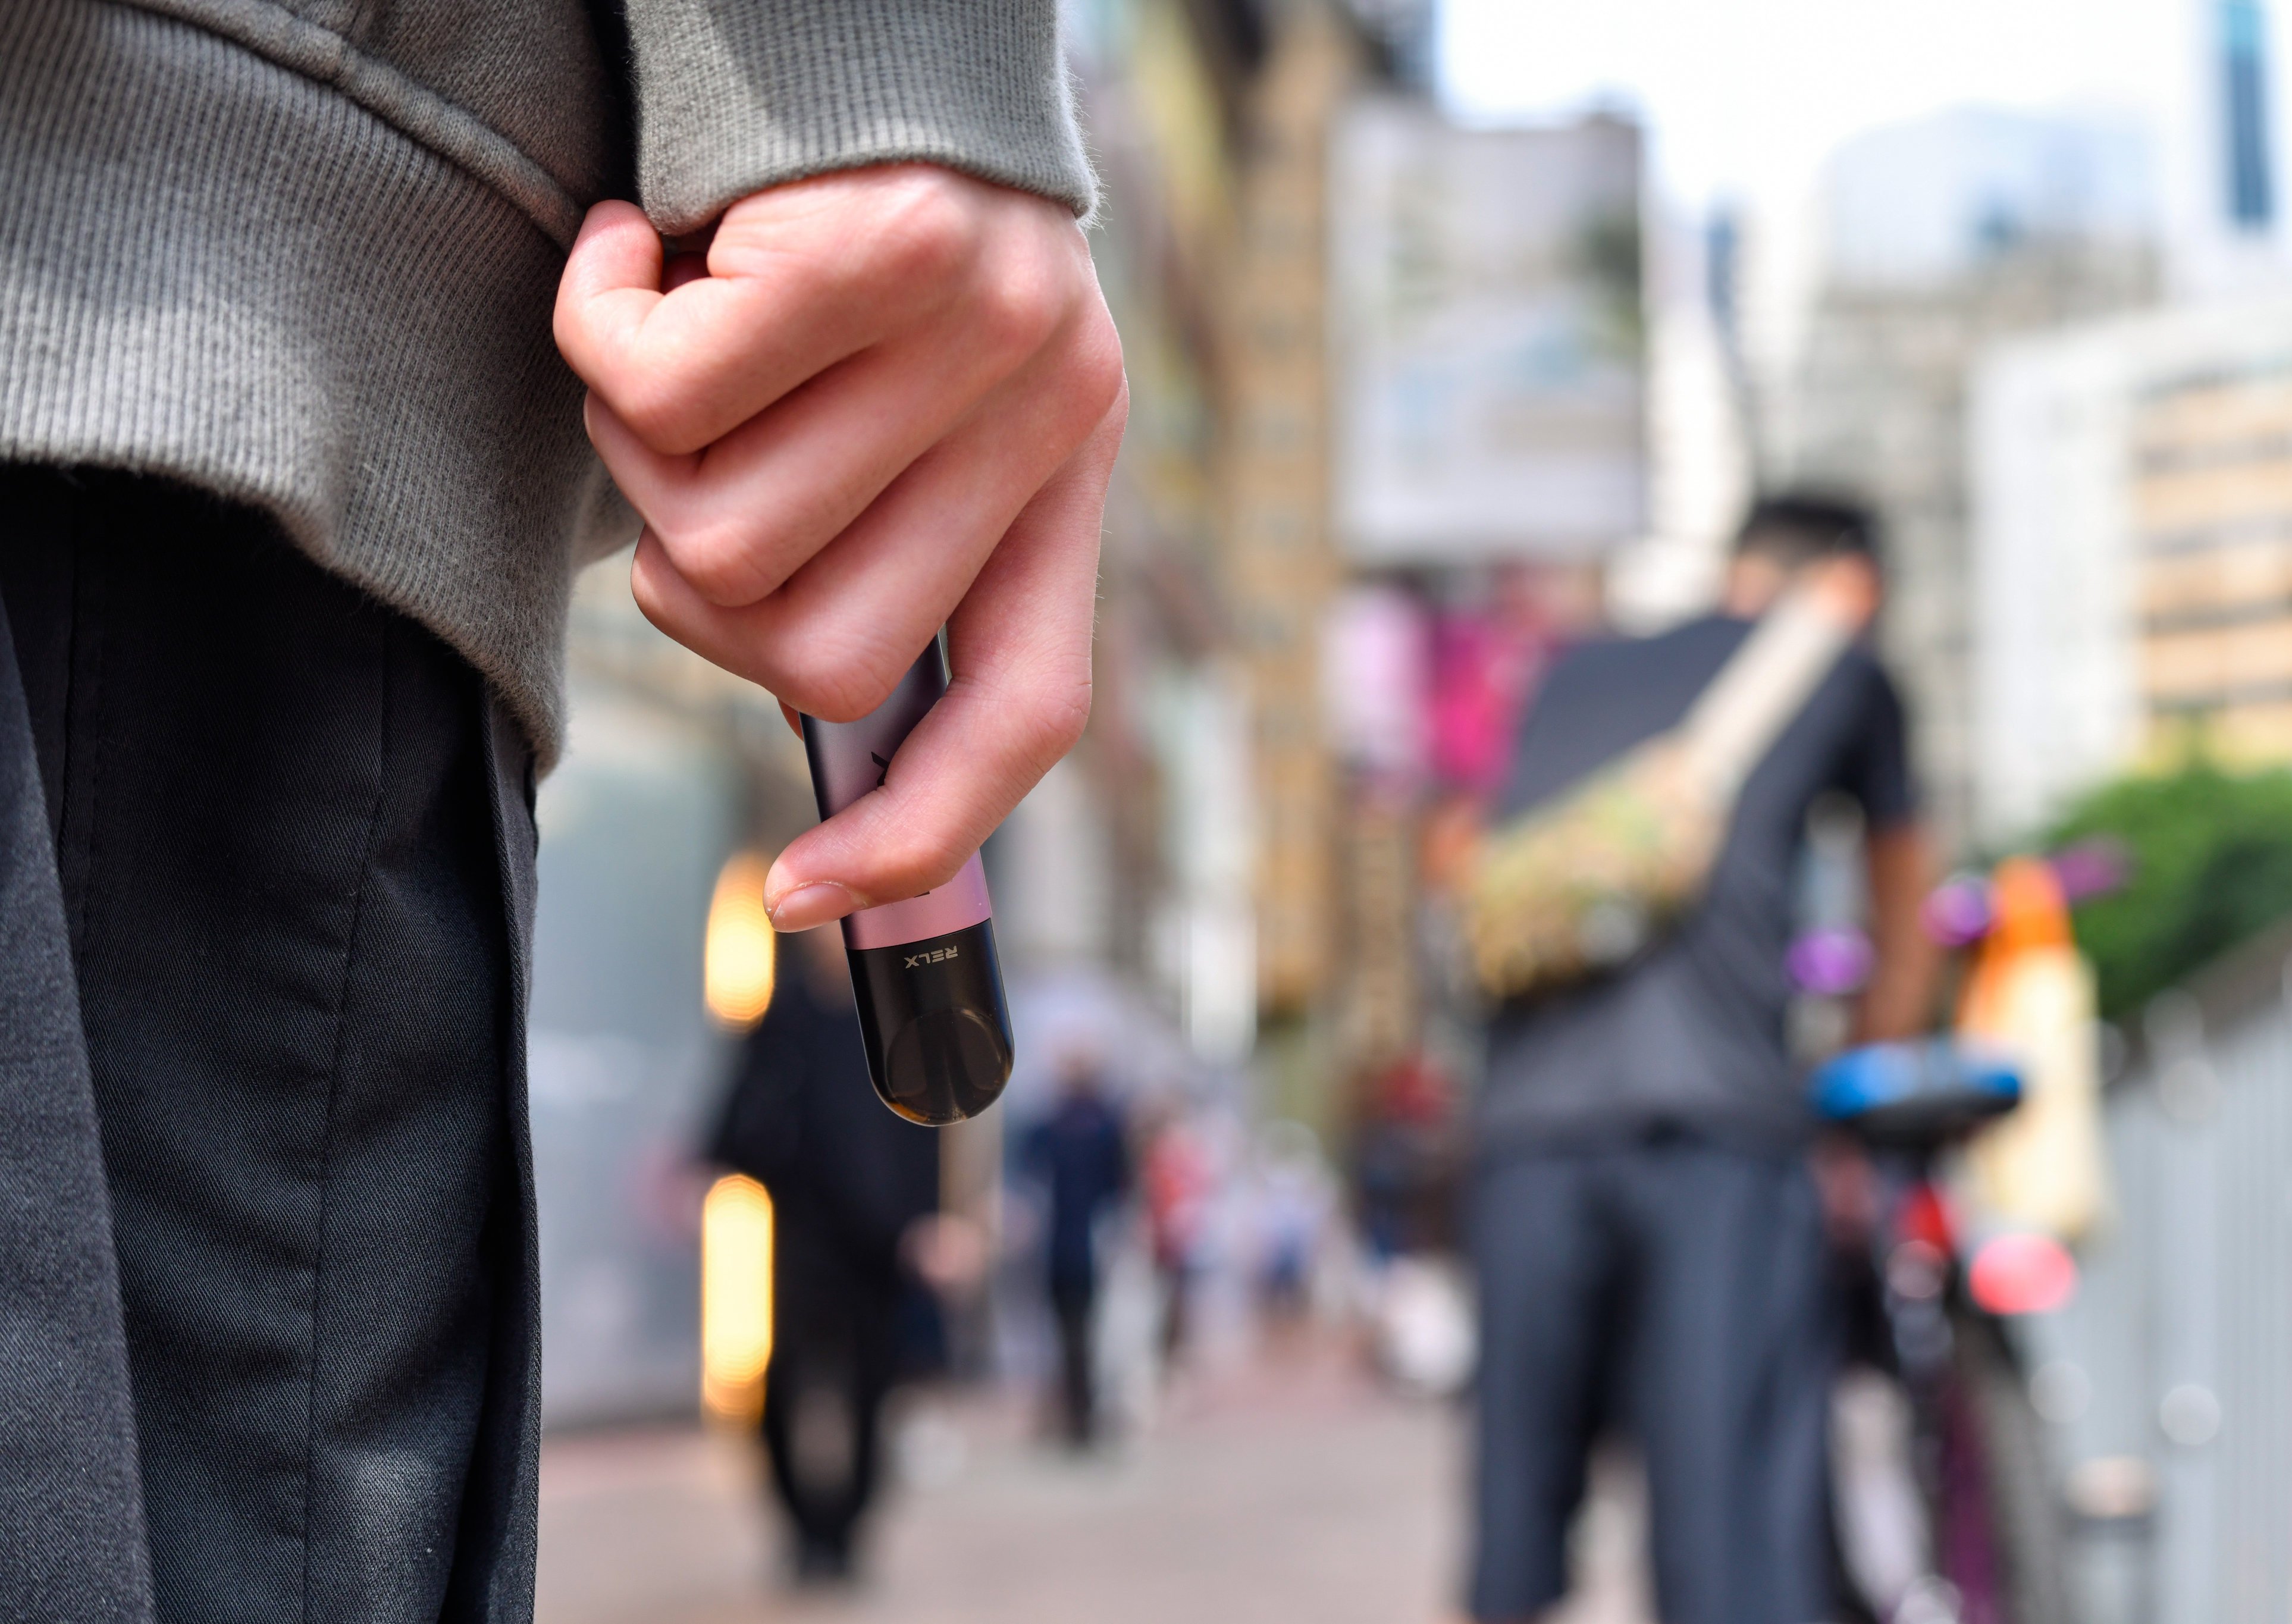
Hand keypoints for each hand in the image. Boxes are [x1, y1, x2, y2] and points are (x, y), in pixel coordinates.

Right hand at [555, 165, 1125, 928]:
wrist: (874, 14)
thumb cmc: (863, 231)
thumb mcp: (917, 396)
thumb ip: (885, 538)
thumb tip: (813, 725)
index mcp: (1063, 477)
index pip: (1025, 711)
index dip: (922, 833)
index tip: (802, 897)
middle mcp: (1048, 414)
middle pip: (817, 654)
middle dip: (692, 585)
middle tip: (682, 454)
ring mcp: (980, 335)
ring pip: (714, 533)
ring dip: (631, 445)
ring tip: (668, 331)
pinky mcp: (884, 252)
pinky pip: (660, 391)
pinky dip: (594, 327)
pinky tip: (633, 246)